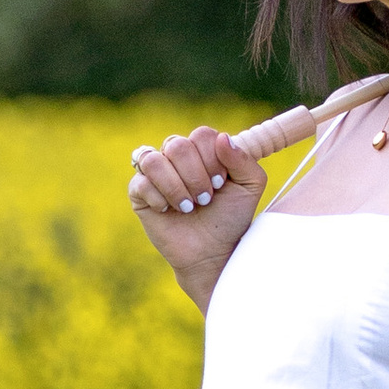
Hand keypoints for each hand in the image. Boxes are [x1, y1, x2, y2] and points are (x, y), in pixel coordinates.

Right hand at [127, 125, 265, 303]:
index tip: (221, 183)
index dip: (212, 159)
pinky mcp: (139, 192)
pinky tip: (169, 211)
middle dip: (195, 177)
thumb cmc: (230, 219)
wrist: (211, 253)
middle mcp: (178, 157)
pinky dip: (159, 199)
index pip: (202, 135)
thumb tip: (222, 137)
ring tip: (188, 207)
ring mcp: (156, 173)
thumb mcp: (249, 188)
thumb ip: (244, 159)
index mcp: (203, 150)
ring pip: (154, 160)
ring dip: (176, 187)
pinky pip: (140, 183)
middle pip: (177, 145)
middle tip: (206, 199)